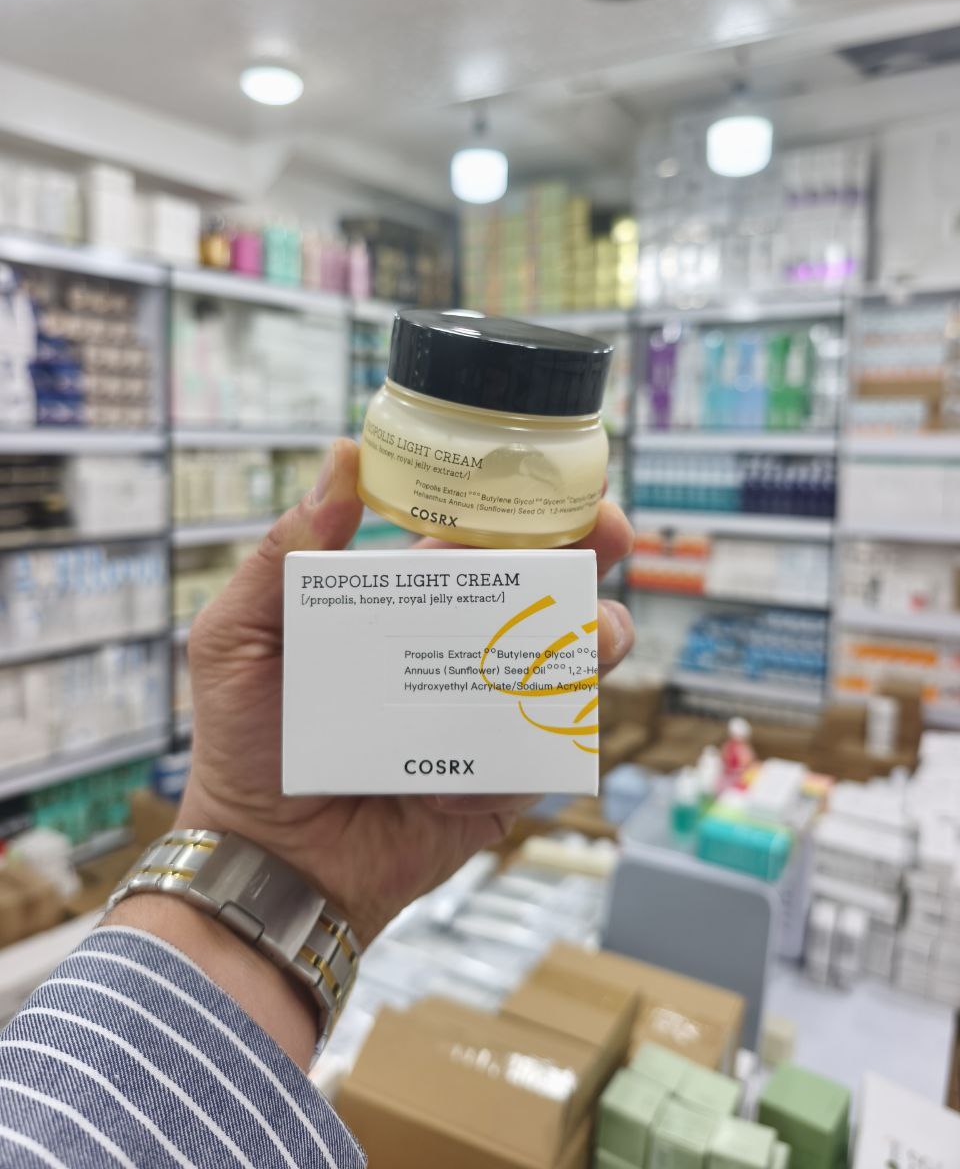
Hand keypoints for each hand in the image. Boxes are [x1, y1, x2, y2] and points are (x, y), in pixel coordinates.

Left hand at [179, 438, 634, 948]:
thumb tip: (341, 460)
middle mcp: (456, 649)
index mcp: (405, 605)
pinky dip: (536, 738)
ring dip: (592, 639)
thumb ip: (283, 553)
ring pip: (566, 662)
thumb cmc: (245, 742)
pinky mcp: (503, 778)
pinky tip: (484, 749)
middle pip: (538, 590)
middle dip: (585, 555)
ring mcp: (485, 712)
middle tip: (608, 535)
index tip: (552, 484)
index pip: (474, 544)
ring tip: (588, 635)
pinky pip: (545, 748)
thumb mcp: (239, 637)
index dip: (518, 511)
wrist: (266, 858)